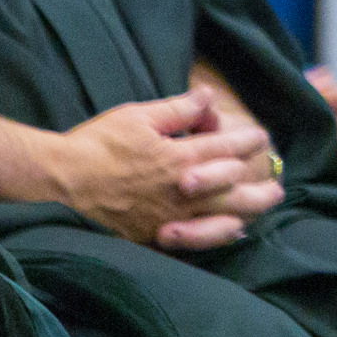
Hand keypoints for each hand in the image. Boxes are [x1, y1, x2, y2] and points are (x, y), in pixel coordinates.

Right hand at [52, 92, 283, 251]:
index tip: (259, 137)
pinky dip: (218, 235)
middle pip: (233, 186)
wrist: (58, 183)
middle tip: (278, 181)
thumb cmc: (96, 145)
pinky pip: (195, 239)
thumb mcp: (138, 116)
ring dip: (250, 209)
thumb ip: (179, 109)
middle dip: (258, 180)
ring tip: (268, 204)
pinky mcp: (153, 235)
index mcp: (179, 158)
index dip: (246, 140)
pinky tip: (232, 231)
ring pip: (221, 215)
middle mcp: (181, 190)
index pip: (225, 148)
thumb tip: (209, 96)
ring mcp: (169, 216)